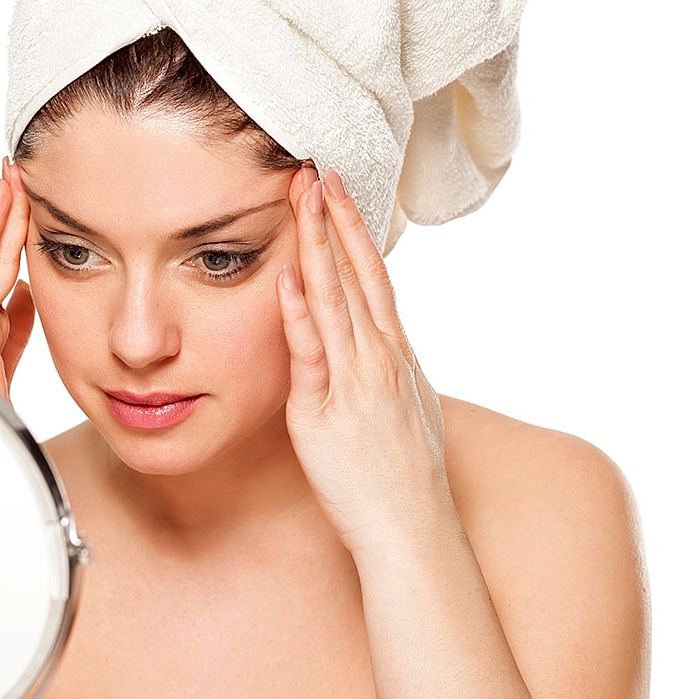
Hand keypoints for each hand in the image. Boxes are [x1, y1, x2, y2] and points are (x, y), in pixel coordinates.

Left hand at [277, 167, 450, 549]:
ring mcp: (356, 382)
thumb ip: (388, 374)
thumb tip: (380, 348)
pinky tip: (286, 278)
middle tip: (318, 170)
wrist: (412, 528)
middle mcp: (381, 359)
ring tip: (302, 199)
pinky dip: (299, 315)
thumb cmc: (404, 477)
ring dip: (316, 247)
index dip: (356, 233)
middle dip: (336, 220)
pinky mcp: (326, 412)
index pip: (375, 279)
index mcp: (397, 356)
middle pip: (356, 275)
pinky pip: (311, 356)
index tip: (341, 193)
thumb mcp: (405, 411)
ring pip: (335, 301)